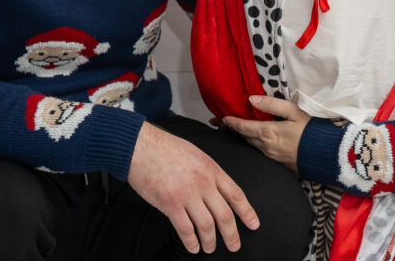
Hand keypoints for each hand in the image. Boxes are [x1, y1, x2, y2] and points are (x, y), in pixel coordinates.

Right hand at [127, 121, 258, 253]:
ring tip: (210, 248)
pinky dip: (191, 242)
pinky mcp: (170, 204)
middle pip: (224, 215)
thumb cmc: (165, 148)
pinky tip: (193, 247)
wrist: (142, 146)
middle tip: (234, 245)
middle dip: (231, 234)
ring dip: (210, 241)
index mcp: (211, 169)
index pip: (236, 194)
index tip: (253, 224)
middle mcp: (203, 183)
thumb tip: (216, 188)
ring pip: (207, 226)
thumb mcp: (196, 153)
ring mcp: (187, 194)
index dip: (246, 212)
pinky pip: (185, 229)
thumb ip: (208, 171)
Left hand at [221, 95, 309, 174]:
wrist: (326, 155)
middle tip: (218, 124)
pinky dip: (251, 144)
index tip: (220, 118)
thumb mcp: (293, 112)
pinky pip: (259, 152)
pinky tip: (251, 141)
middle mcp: (265, 146)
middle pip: (243, 137)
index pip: (242, 126)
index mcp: (267, 132)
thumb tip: (251, 99)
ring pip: (250, 145)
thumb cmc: (311, 131)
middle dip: (230, 130)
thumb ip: (272, 104)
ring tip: (232, 131)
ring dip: (240, 137)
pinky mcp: (278, 163)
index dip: (229, 122)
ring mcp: (271, 156)